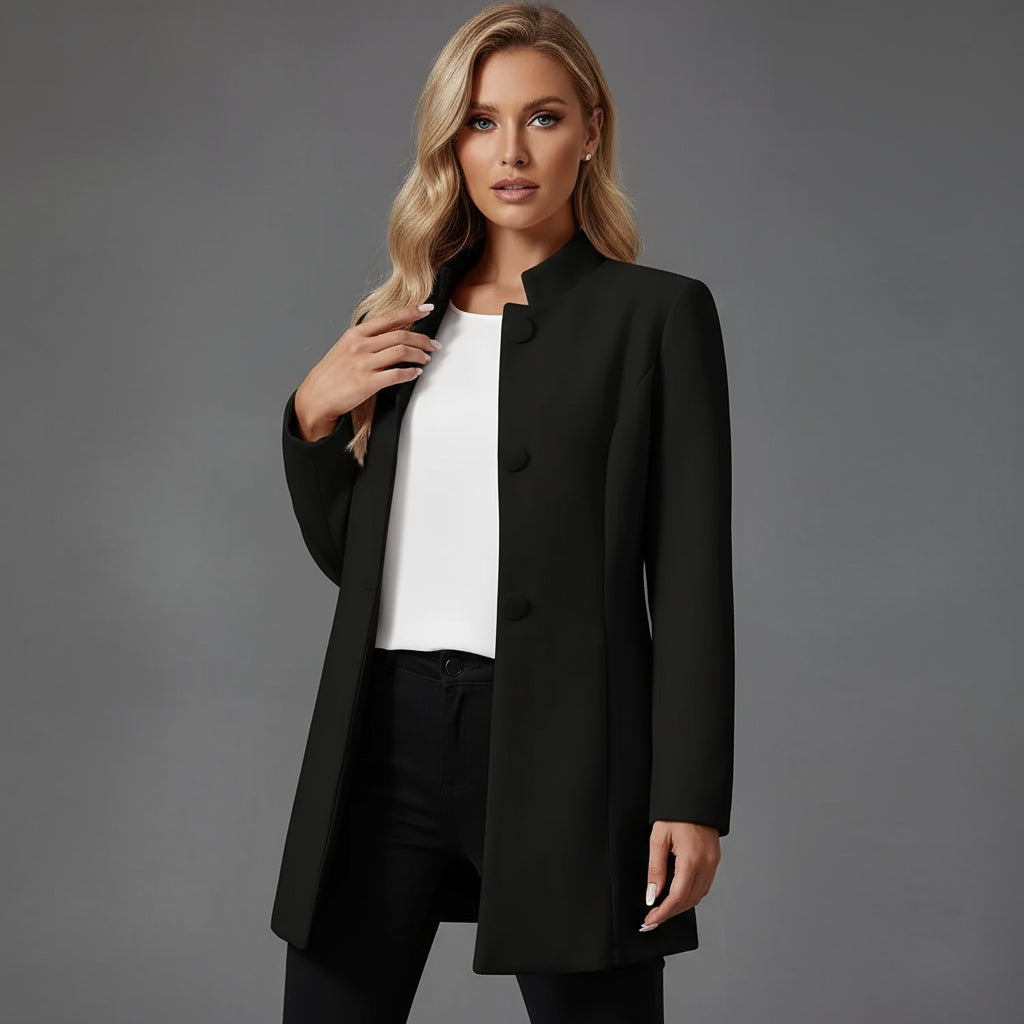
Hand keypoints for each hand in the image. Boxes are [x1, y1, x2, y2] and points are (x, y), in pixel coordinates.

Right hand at [294, 302, 439, 439]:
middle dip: (422, 339)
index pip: (390, 318)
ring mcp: (364, 364)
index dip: (412, 311)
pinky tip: (416, 374)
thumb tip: (394, 332)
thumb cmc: (332, 373)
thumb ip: (368, 339)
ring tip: (426, 359)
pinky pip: (397, 375)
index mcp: (356, 334)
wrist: (316, 395)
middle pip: (401, 335)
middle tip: (433, 344)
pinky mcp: (367, 383)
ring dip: (419, 355)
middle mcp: (361, 346)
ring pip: (402, 352)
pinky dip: (410, 373)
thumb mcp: (346, 347)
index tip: (427, 309)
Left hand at [639, 820, 720, 931]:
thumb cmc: (676, 815)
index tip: (650, 921)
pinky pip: (704, 886)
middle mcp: (706, 865)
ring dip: (680, 907)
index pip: (677, 898)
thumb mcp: (659, 838)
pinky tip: (679, 896)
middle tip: (652, 920)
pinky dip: (691, 895)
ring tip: (663, 911)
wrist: (695, 798)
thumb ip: (656, 869)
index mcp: (691, 860)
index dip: (662, 913)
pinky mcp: (714, 861)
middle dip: (669, 914)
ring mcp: (713, 864)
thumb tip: (652, 894)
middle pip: (688, 901)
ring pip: (698, 896)